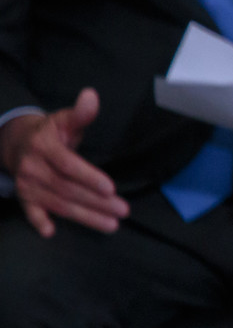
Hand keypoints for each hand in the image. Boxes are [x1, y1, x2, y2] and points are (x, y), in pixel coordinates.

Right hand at [2, 89, 127, 236]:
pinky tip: (51, 232)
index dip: (88, 177)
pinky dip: (38, 221)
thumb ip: (81, 113)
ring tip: (111, 224)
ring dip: (85, 216)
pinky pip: (30, 211)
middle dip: (96, 202)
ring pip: (58, 203)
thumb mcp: (64, 120)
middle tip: (123, 210)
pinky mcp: (24, 197)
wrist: (15, 143)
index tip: (111, 188)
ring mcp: (27, 184)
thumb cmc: (50, 132)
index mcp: (44, 147)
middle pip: (67, 189)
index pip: (67, 165)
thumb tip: (91, 96)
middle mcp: (33, 167)